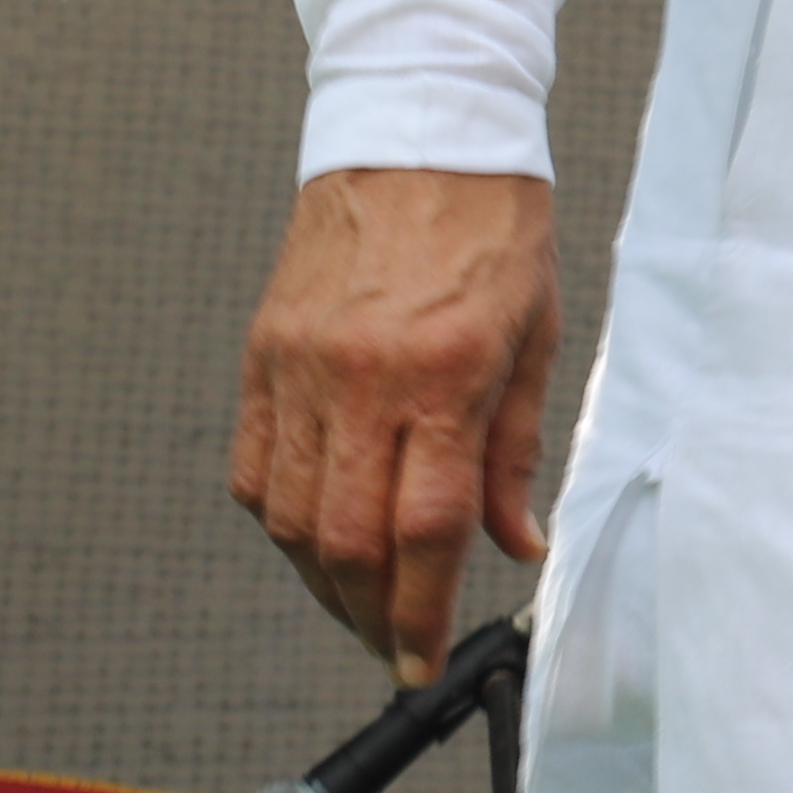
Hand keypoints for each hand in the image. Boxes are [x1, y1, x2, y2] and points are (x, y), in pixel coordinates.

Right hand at [234, 167, 561, 679]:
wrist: (421, 134)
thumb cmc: (495, 229)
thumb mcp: (537, 334)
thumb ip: (515, 451)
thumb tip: (517, 544)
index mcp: (446, 373)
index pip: (423, 528)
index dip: (419, 611)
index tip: (420, 658)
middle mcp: (363, 378)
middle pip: (347, 540)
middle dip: (368, 615)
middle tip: (390, 646)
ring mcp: (300, 368)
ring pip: (291, 517)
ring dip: (322, 581)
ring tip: (359, 605)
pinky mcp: (261, 355)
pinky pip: (255, 469)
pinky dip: (279, 522)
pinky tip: (313, 540)